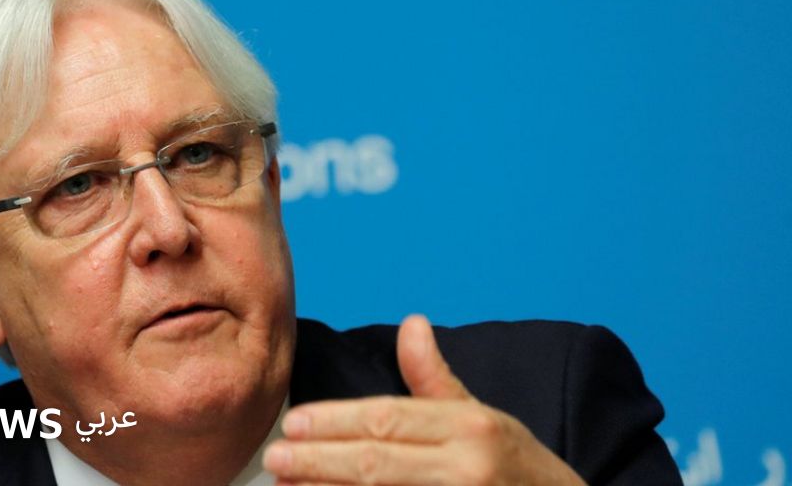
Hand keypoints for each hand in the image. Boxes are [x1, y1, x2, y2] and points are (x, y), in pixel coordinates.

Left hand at [263, 315, 586, 484]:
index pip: (389, 419)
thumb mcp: (483, 418)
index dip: (335, 421)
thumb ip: (436, 378)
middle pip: (377, 461)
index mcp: (472, 428)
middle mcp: (467, 468)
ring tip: (286, 484)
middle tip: (274, 456)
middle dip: (318, 459)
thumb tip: (412, 323)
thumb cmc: (518, 469)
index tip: (294, 422)